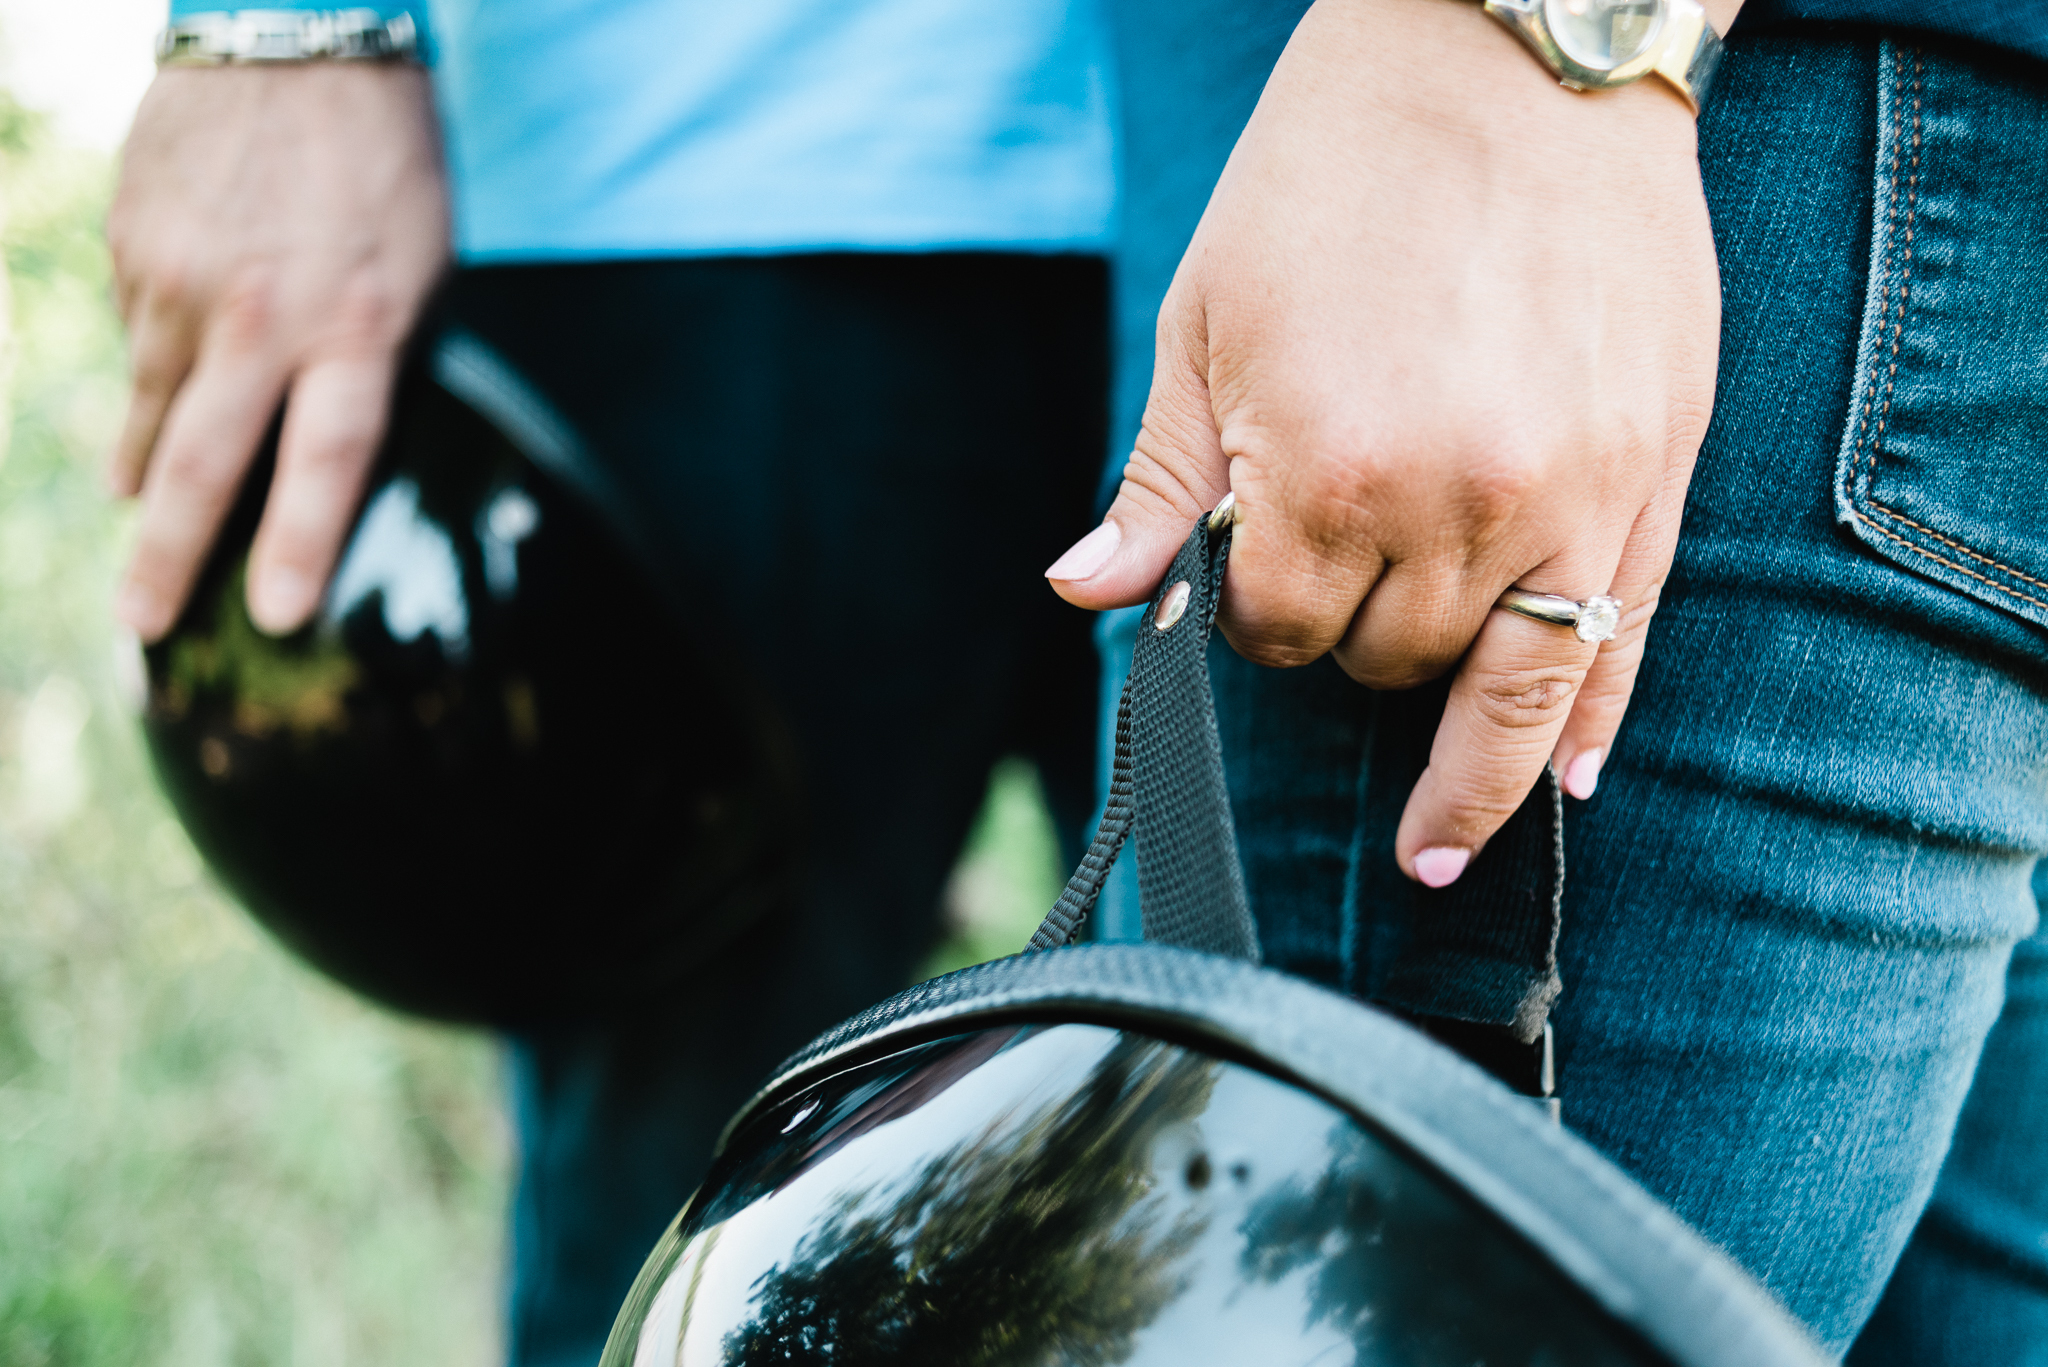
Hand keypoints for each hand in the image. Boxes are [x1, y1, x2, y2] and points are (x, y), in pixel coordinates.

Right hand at [106, 62, 449, 641]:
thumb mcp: (423, 269)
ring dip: (145, 472)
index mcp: (353, 322)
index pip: (326, 458)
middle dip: (170, 554)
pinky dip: (151, 373)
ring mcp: (179, 279)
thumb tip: (338, 445)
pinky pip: (137, 336)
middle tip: (144, 623)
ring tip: (139, 519)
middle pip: (203, 459)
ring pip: (152, 406)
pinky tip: (161, 386)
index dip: (301, 543)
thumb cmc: (387, 164)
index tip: (275, 615)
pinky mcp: (129, 245)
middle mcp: (258, 312)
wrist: (291, 32)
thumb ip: (379, 358)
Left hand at [1048, 0, 1734, 885]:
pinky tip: (1562, 780)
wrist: (1512, 54)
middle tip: (1335, 586)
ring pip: (1510, 691)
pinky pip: (1626, 643)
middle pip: (1383, 662)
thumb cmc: (1333, 176)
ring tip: (1440, 848)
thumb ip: (1159, 483)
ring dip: (1463, 768)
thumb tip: (1083, 596)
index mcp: (1326, 473)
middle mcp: (1457, 509)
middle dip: (1342, 644)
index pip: (1273, 627)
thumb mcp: (1204, 321)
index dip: (1249, 612)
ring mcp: (1571, 500)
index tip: (1252, 569)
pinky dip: (1590, 721)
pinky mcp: (1655, 476)